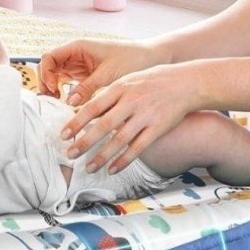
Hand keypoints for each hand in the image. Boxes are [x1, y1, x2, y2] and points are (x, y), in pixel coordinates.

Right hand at [38, 38, 159, 104]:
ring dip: (53, 89)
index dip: (47, 73)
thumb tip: (69, 103)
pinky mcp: (85, 76)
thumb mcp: (109, 74)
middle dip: (46, 82)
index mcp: (78, 46)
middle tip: (53, 99)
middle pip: (48, 67)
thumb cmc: (132, 59)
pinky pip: (67, 84)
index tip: (55, 89)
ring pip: (55, 76)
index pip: (49, 57)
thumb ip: (88, 88)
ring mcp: (78, 65)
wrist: (150, 59)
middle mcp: (75, 54)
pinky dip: (63, 93)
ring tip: (59, 104)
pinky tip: (68, 105)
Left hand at [60, 64, 198, 174]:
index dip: (76, 122)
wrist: (185, 82)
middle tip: (70, 155)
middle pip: (104, 125)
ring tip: (89, 168)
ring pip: (120, 140)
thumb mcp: (127, 80)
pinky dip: (124, 160)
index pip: (93, 107)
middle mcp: (131, 102)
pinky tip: (112, 169)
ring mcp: (145, 115)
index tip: (63, 135)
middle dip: (84, 142)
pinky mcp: (158, 128)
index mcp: (120, 88)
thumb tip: (82, 110)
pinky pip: (138, 147)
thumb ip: (107, 95)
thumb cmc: (150, 81)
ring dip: (102, 156)